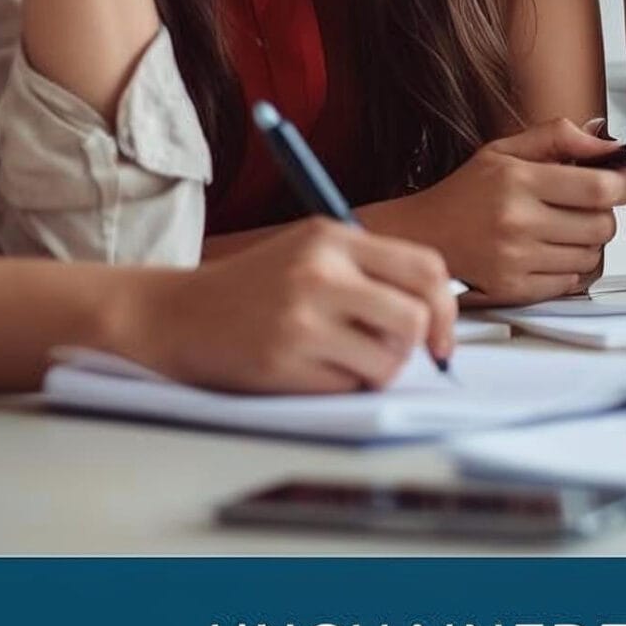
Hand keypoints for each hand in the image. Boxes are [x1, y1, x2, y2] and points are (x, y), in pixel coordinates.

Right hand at [138, 220, 455, 392]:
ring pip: (387, 361)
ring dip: (377, 371)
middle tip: (392, 353)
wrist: (179, 314)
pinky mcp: (283, 363)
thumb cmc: (256, 287)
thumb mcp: (311, 251)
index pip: (425, 268)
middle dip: (414, 347)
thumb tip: (436, 320)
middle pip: (413, 319)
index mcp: (332, 238)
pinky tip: (309, 369)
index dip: (446, 309)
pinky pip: (347, 387)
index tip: (440, 337)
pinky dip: (341, 387)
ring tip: (344, 360)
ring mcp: (300, 319)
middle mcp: (319, 273)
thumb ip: (371, 271)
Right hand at [366, 117, 625, 304]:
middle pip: (602, 225)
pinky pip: (570, 282)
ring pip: (591, 256)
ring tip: (561, 228)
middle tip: (586, 206)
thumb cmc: (467, 191)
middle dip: (604, 214)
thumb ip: (559, 137)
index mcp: (519, 181)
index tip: (617, 183)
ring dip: (587, 242)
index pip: (599, 187)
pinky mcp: (513, 289)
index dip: (621, 185)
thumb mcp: (506, 149)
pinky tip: (547, 251)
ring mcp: (516, 260)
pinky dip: (569, 267)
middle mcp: (518, 222)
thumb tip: (609, 142)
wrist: (423, 234)